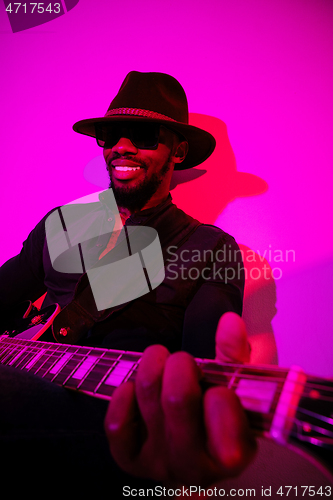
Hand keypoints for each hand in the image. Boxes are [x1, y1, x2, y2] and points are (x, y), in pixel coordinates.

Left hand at [104, 312, 255, 486]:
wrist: (196, 453)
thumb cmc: (219, 415)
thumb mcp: (238, 385)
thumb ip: (236, 354)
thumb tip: (229, 322)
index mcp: (232, 452)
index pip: (224, 417)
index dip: (221, 395)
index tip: (221, 389)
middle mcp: (195, 465)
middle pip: (177, 398)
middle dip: (181, 365)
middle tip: (186, 364)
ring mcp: (160, 463)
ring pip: (147, 395)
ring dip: (153, 364)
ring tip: (163, 363)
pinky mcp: (131, 460)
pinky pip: (116, 423)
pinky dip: (123, 396)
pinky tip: (136, 388)